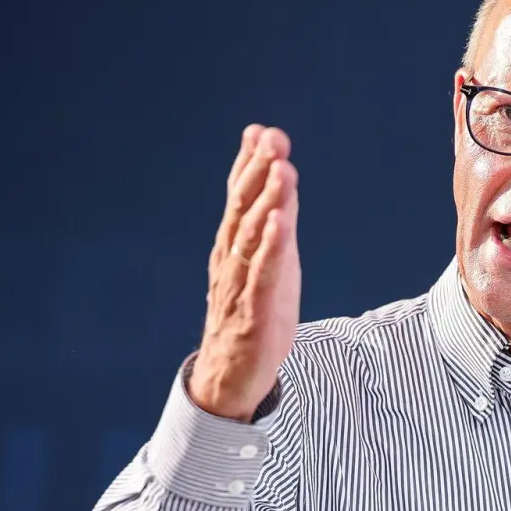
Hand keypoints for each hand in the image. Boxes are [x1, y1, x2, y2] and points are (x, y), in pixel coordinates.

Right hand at [188, 125, 300, 420]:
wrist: (229, 379)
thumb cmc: (251, 314)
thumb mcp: (266, 261)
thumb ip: (271, 217)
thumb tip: (279, 171)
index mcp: (232, 246)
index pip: (238, 198)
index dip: (249, 163)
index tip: (262, 131)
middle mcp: (231, 260)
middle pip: (243, 210)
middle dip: (258, 172)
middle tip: (273, 140)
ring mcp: (240, 287)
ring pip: (252, 238)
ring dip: (267, 202)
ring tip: (281, 171)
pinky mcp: (254, 313)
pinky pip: (261, 276)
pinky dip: (270, 249)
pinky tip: (279, 224)